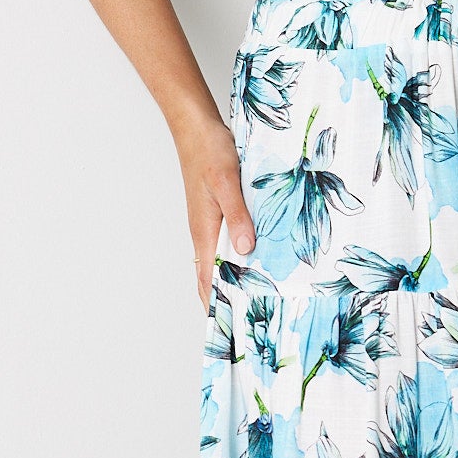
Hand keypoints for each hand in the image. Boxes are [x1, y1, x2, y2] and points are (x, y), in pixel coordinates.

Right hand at [175, 113, 255, 310]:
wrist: (197, 127)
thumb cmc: (209, 152)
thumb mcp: (227, 183)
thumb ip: (237, 216)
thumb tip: (245, 250)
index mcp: (204, 231)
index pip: (206, 280)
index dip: (215, 305)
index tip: (229, 329)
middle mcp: (205, 232)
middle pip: (213, 275)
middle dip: (229, 298)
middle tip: (252, 320)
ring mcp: (211, 223)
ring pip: (221, 259)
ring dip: (236, 278)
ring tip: (260, 296)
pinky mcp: (219, 211)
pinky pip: (229, 241)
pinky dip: (241, 255)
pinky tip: (259, 256)